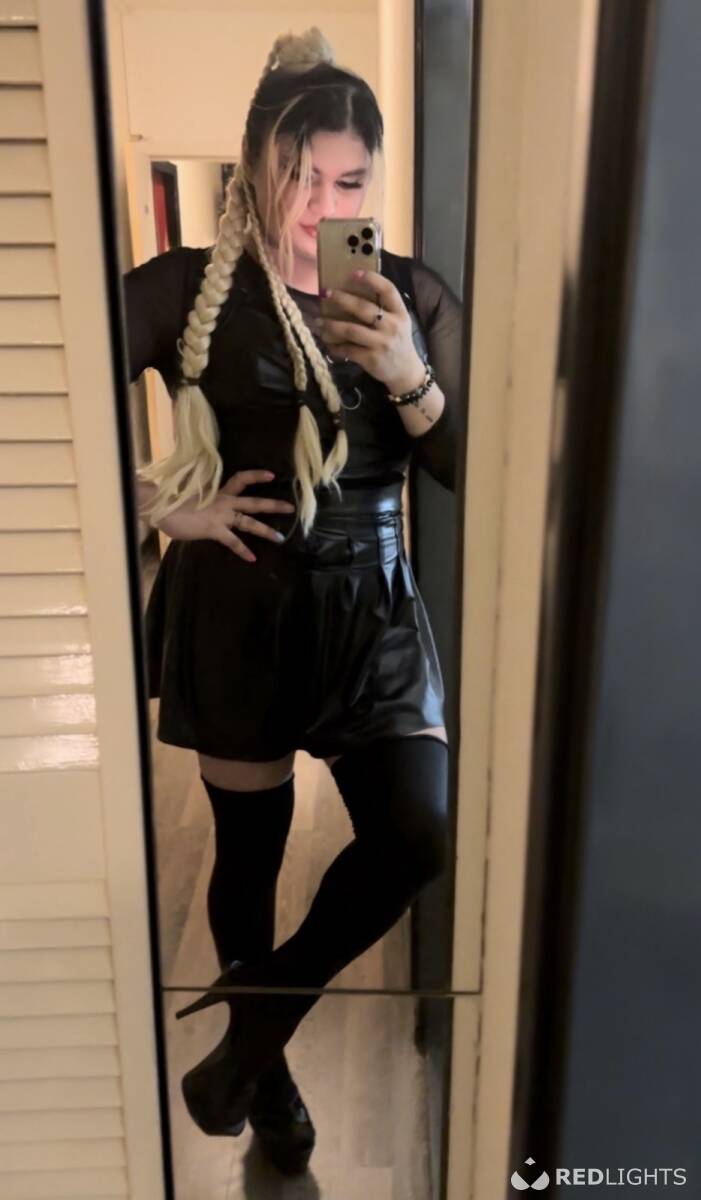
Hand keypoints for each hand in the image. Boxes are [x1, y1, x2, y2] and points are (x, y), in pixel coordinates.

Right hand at [158, 469, 294, 562]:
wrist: (163, 507)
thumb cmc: (173, 502)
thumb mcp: (191, 496)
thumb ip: (203, 500)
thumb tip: (201, 502)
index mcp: (218, 492)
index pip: (240, 479)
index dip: (256, 476)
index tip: (271, 474)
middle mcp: (223, 502)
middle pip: (253, 502)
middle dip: (273, 505)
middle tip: (291, 507)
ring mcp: (221, 516)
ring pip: (249, 522)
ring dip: (266, 531)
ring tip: (280, 538)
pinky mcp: (214, 529)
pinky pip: (233, 541)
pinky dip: (242, 550)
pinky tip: (252, 558)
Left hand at [315, 269, 426, 395]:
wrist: (406, 371)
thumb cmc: (398, 341)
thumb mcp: (399, 322)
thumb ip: (383, 309)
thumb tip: (354, 291)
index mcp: (400, 313)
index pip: (388, 290)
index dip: (372, 279)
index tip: (354, 273)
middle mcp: (392, 326)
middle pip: (363, 308)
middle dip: (342, 299)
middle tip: (326, 294)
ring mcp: (381, 343)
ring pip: (351, 330)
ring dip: (332, 324)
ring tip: (319, 321)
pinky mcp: (372, 359)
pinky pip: (348, 350)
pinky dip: (335, 346)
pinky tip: (327, 342)